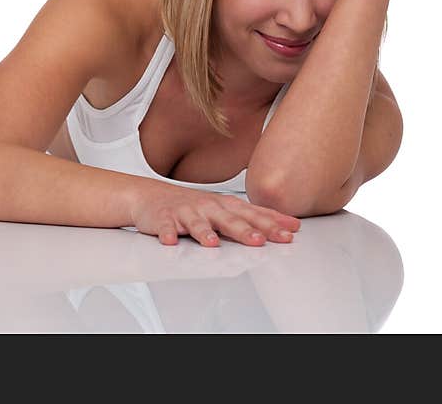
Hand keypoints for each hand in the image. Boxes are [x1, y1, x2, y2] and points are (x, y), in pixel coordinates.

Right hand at [130, 186, 300, 246]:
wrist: (150, 196)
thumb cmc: (193, 206)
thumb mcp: (225, 209)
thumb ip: (255, 218)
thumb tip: (291, 226)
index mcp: (225, 206)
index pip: (252, 214)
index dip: (271, 223)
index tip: (289, 233)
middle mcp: (208, 207)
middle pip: (228, 219)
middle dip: (244, 230)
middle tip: (259, 240)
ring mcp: (185, 212)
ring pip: (196, 223)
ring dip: (204, 232)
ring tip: (212, 243)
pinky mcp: (163, 219)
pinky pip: (165, 227)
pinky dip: (167, 233)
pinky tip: (170, 240)